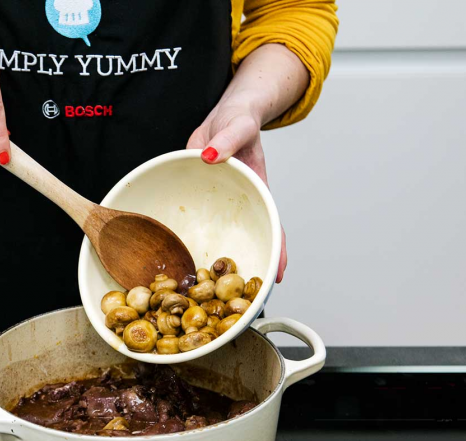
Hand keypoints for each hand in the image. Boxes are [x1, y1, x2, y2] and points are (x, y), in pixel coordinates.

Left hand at [187, 99, 287, 282]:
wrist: (226, 116)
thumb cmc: (238, 119)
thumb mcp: (237, 124)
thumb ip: (228, 138)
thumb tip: (212, 155)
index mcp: (258, 188)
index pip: (273, 223)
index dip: (277, 250)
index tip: (277, 275)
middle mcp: (243, 203)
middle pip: (252, 240)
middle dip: (252, 269)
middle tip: (247, 299)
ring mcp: (224, 206)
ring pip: (226, 237)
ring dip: (223, 262)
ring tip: (217, 295)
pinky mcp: (206, 203)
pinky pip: (203, 225)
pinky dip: (197, 242)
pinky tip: (188, 262)